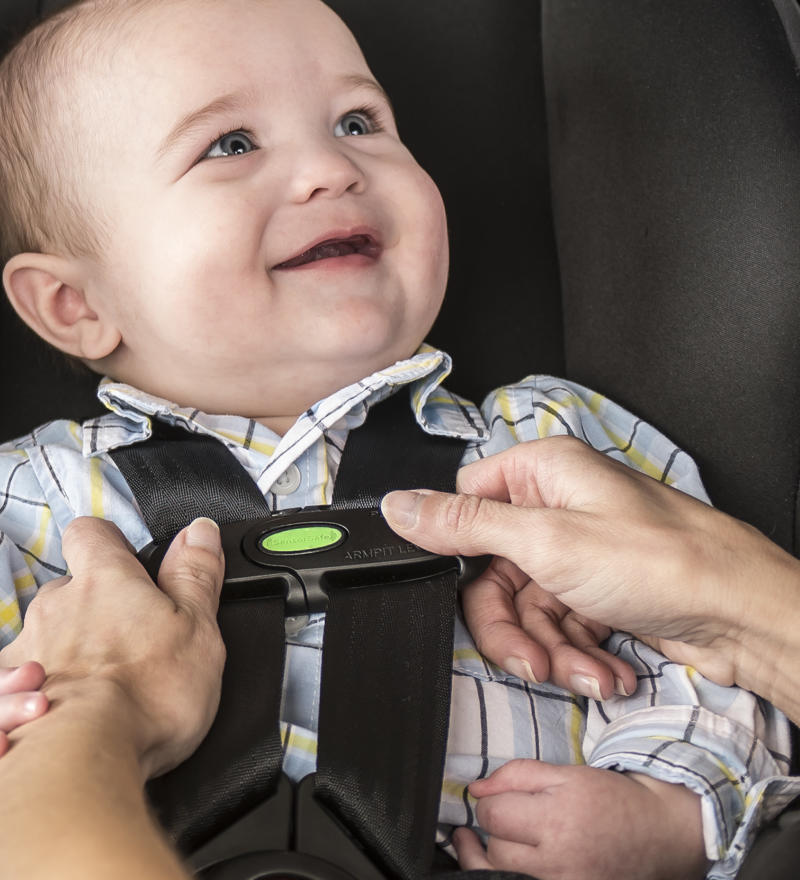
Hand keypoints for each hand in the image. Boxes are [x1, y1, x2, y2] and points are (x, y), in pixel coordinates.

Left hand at [0, 516, 225, 779]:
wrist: (79, 759)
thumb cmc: (144, 694)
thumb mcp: (197, 626)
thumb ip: (196, 573)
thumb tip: (201, 531)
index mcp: (104, 579)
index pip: (90, 532)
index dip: (108, 543)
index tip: (127, 563)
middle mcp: (57, 604)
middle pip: (69, 588)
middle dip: (92, 607)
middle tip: (127, 639)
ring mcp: (27, 648)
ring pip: (47, 635)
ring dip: (69, 651)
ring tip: (102, 686)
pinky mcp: (4, 695)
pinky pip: (22, 681)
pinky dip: (44, 691)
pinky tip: (70, 714)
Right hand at [382, 435, 775, 692]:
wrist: (746, 617)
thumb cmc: (663, 561)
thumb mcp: (546, 541)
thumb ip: (463, 524)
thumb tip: (398, 505)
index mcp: (540, 472)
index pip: (466, 505)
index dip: (462, 554)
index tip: (468, 590)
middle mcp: (556, 506)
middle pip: (492, 571)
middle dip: (513, 626)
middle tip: (531, 659)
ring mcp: (578, 551)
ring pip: (526, 608)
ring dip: (551, 650)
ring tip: (588, 671)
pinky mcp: (598, 589)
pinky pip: (559, 624)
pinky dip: (576, 654)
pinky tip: (605, 671)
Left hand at [453, 760, 706, 879]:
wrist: (661, 835)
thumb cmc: (613, 800)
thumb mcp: (566, 774)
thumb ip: (517, 776)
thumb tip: (476, 789)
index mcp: (557, 819)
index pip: (494, 815)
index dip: (489, 802)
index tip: (496, 799)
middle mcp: (560, 861)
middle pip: (497, 851)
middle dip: (493, 832)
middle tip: (502, 821)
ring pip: (504, 877)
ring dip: (496, 858)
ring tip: (485, 844)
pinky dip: (515, 875)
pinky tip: (511, 864)